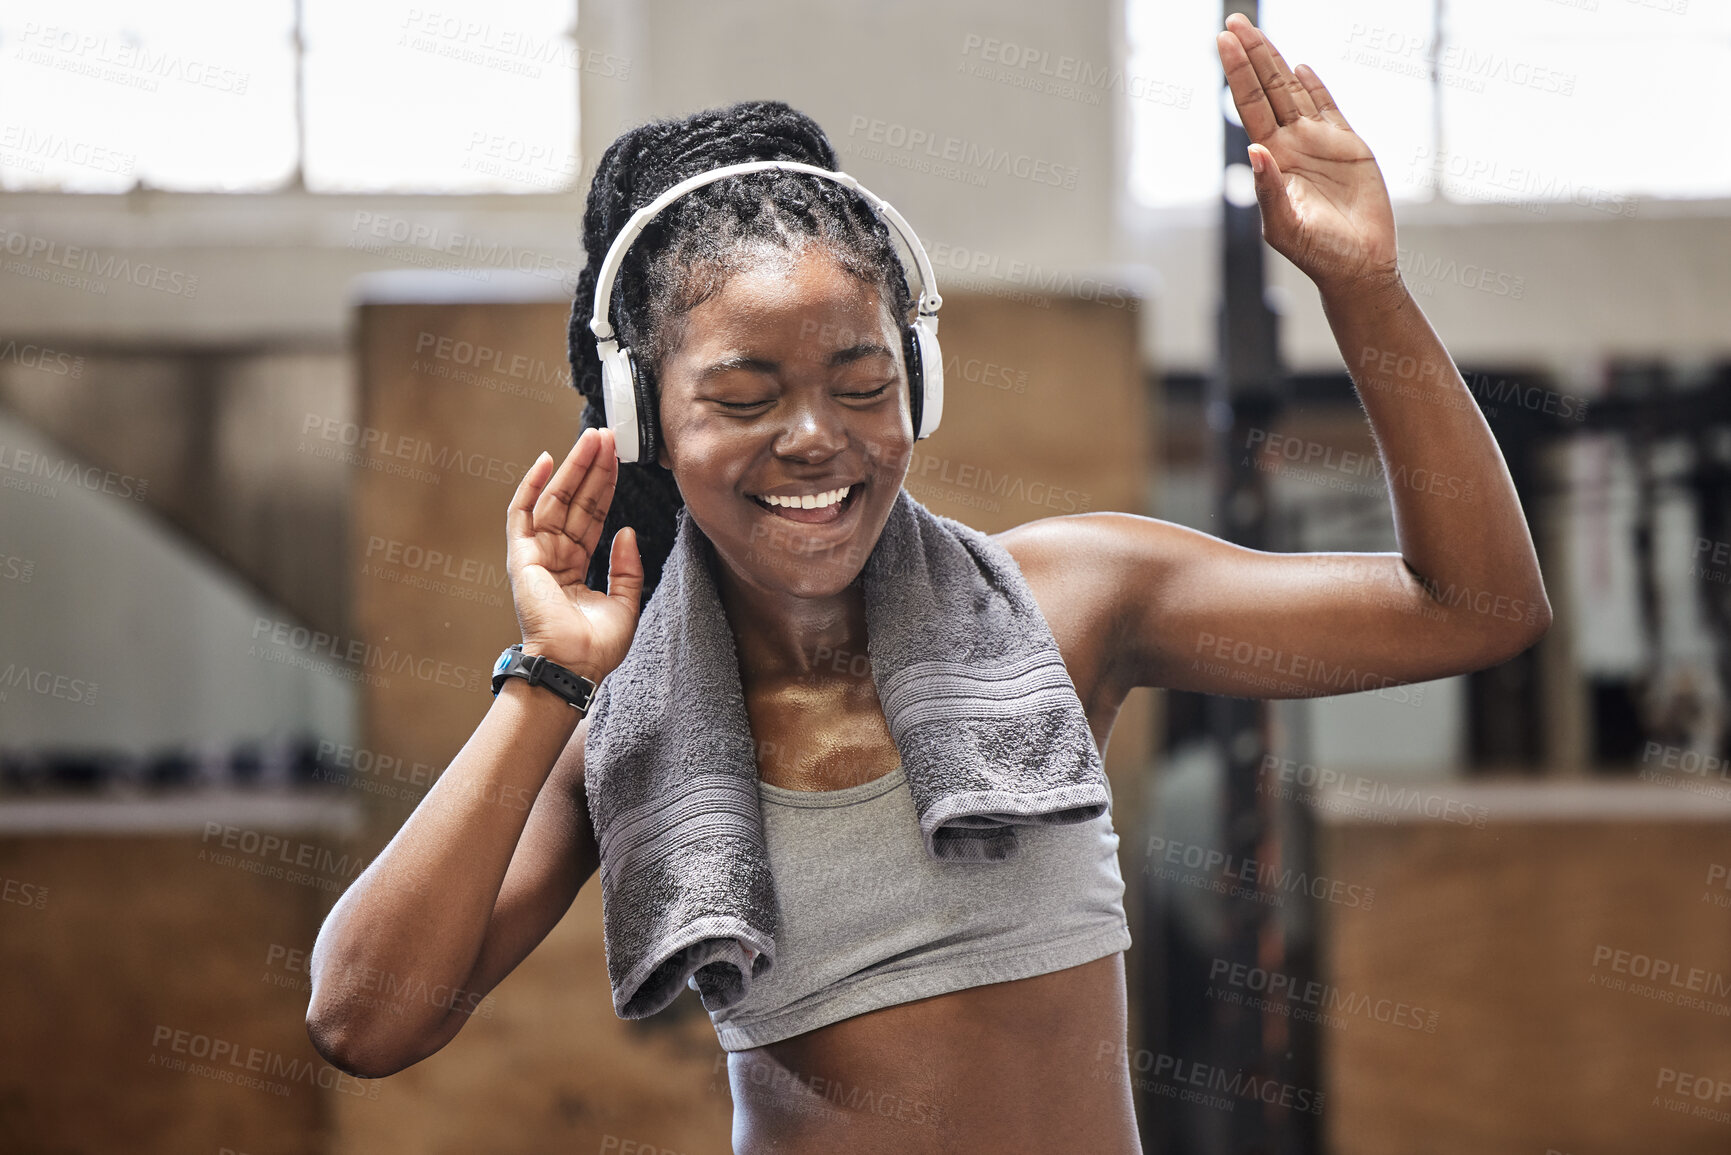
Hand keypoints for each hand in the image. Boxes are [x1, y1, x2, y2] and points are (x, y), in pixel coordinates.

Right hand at [505, 426, 642, 683]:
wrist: (574, 666)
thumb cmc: (596, 647)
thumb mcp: (625, 603)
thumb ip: (627, 567)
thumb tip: (628, 531)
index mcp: (575, 568)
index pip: (591, 517)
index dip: (604, 487)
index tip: (618, 458)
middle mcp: (554, 557)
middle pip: (574, 501)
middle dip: (592, 467)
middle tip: (608, 435)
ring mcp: (536, 555)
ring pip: (555, 499)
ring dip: (574, 467)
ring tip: (593, 438)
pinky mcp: (522, 557)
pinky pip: (523, 514)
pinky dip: (532, 486)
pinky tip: (548, 460)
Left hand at [1217, 14, 1399, 298]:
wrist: (1358, 265)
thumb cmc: (1316, 253)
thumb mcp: (1283, 226)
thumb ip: (1268, 189)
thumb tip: (1254, 150)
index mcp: (1271, 159)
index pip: (1248, 106)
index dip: (1237, 73)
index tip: (1222, 42)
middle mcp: (1290, 144)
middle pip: (1267, 89)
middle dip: (1251, 56)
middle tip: (1233, 22)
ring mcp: (1319, 142)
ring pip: (1294, 91)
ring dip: (1276, 62)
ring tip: (1256, 32)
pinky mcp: (1349, 146)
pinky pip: (1329, 107)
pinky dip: (1315, 86)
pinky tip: (1300, 67)